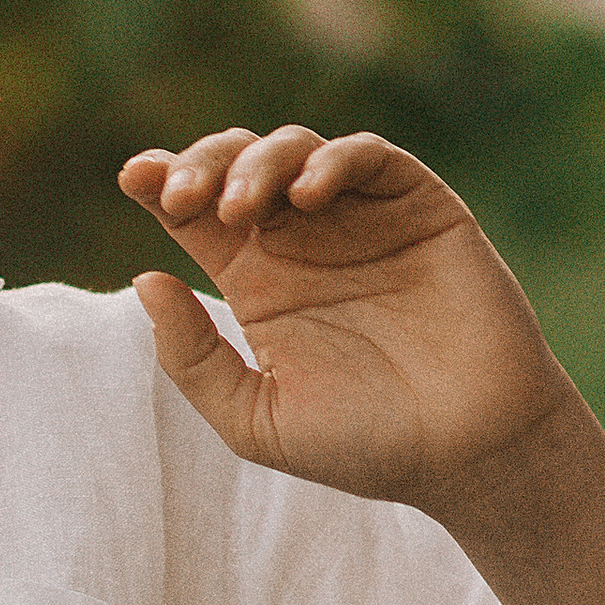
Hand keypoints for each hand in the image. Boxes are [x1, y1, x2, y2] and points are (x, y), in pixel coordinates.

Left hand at [117, 125, 576, 517]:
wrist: (470, 455)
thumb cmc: (365, 445)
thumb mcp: (255, 419)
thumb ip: (193, 358)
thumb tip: (144, 278)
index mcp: (255, 278)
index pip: (194, 211)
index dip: (161, 181)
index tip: (134, 179)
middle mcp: (302, 239)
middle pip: (234, 165)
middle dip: (200, 164)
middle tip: (181, 197)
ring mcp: (360, 218)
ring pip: (295, 149)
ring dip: (257, 162)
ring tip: (240, 205)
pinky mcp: (419, 208)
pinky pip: (371, 158)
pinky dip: (333, 160)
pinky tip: (306, 194)